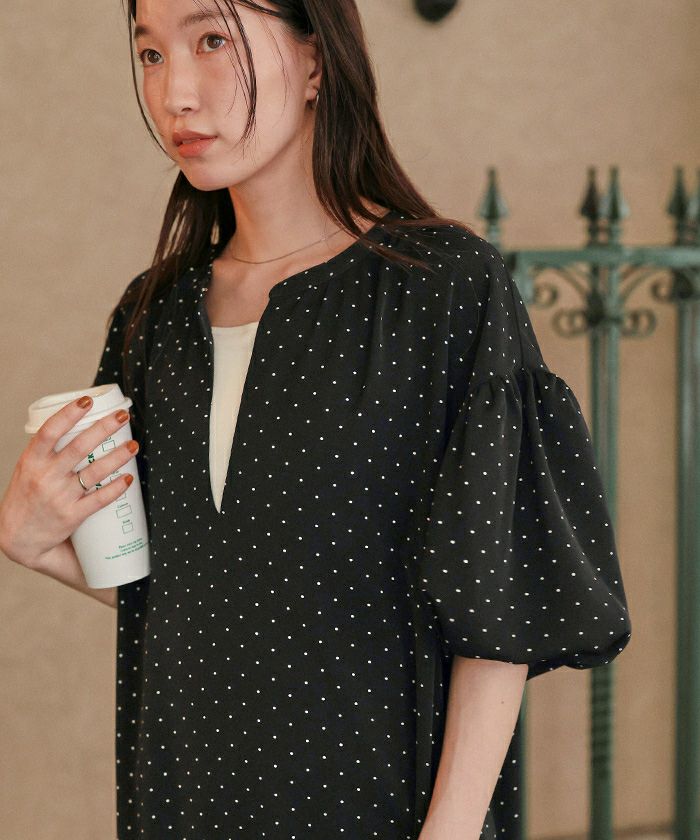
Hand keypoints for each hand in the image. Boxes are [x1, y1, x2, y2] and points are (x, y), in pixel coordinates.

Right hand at [0, 395, 137, 569]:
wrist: (17, 538)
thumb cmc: (26, 497)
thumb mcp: (27, 469)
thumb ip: (48, 451)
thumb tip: (80, 426)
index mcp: (31, 460)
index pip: (49, 431)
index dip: (69, 414)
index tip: (87, 400)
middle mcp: (45, 477)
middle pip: (80, 446)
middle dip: (104, 428)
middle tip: (123, 416)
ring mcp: (59, 497)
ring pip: (95, 471)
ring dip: (118, 456)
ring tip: (133, 445)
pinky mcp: (71, 516)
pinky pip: (99, 499)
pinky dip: (116, 488)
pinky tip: (129, 478)